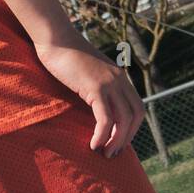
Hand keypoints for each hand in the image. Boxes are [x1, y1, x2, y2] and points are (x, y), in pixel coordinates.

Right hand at [33, 35, 143, 156]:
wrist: (56, 39)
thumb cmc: (66, 56)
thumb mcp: (89, 72)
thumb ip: (97, 86)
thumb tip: (96, 106)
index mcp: (120, 77)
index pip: (138, 107)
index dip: (132, 128)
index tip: (119, 141)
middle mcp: (120, 79)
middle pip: (136, 115)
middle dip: (127, 137)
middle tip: (113, 153)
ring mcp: (109, 83)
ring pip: (123, 120)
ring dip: (116, 141)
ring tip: (105, 153)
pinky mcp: (95, 87)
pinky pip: (105, 118)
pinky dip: (102, 135)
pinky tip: (93, 144)